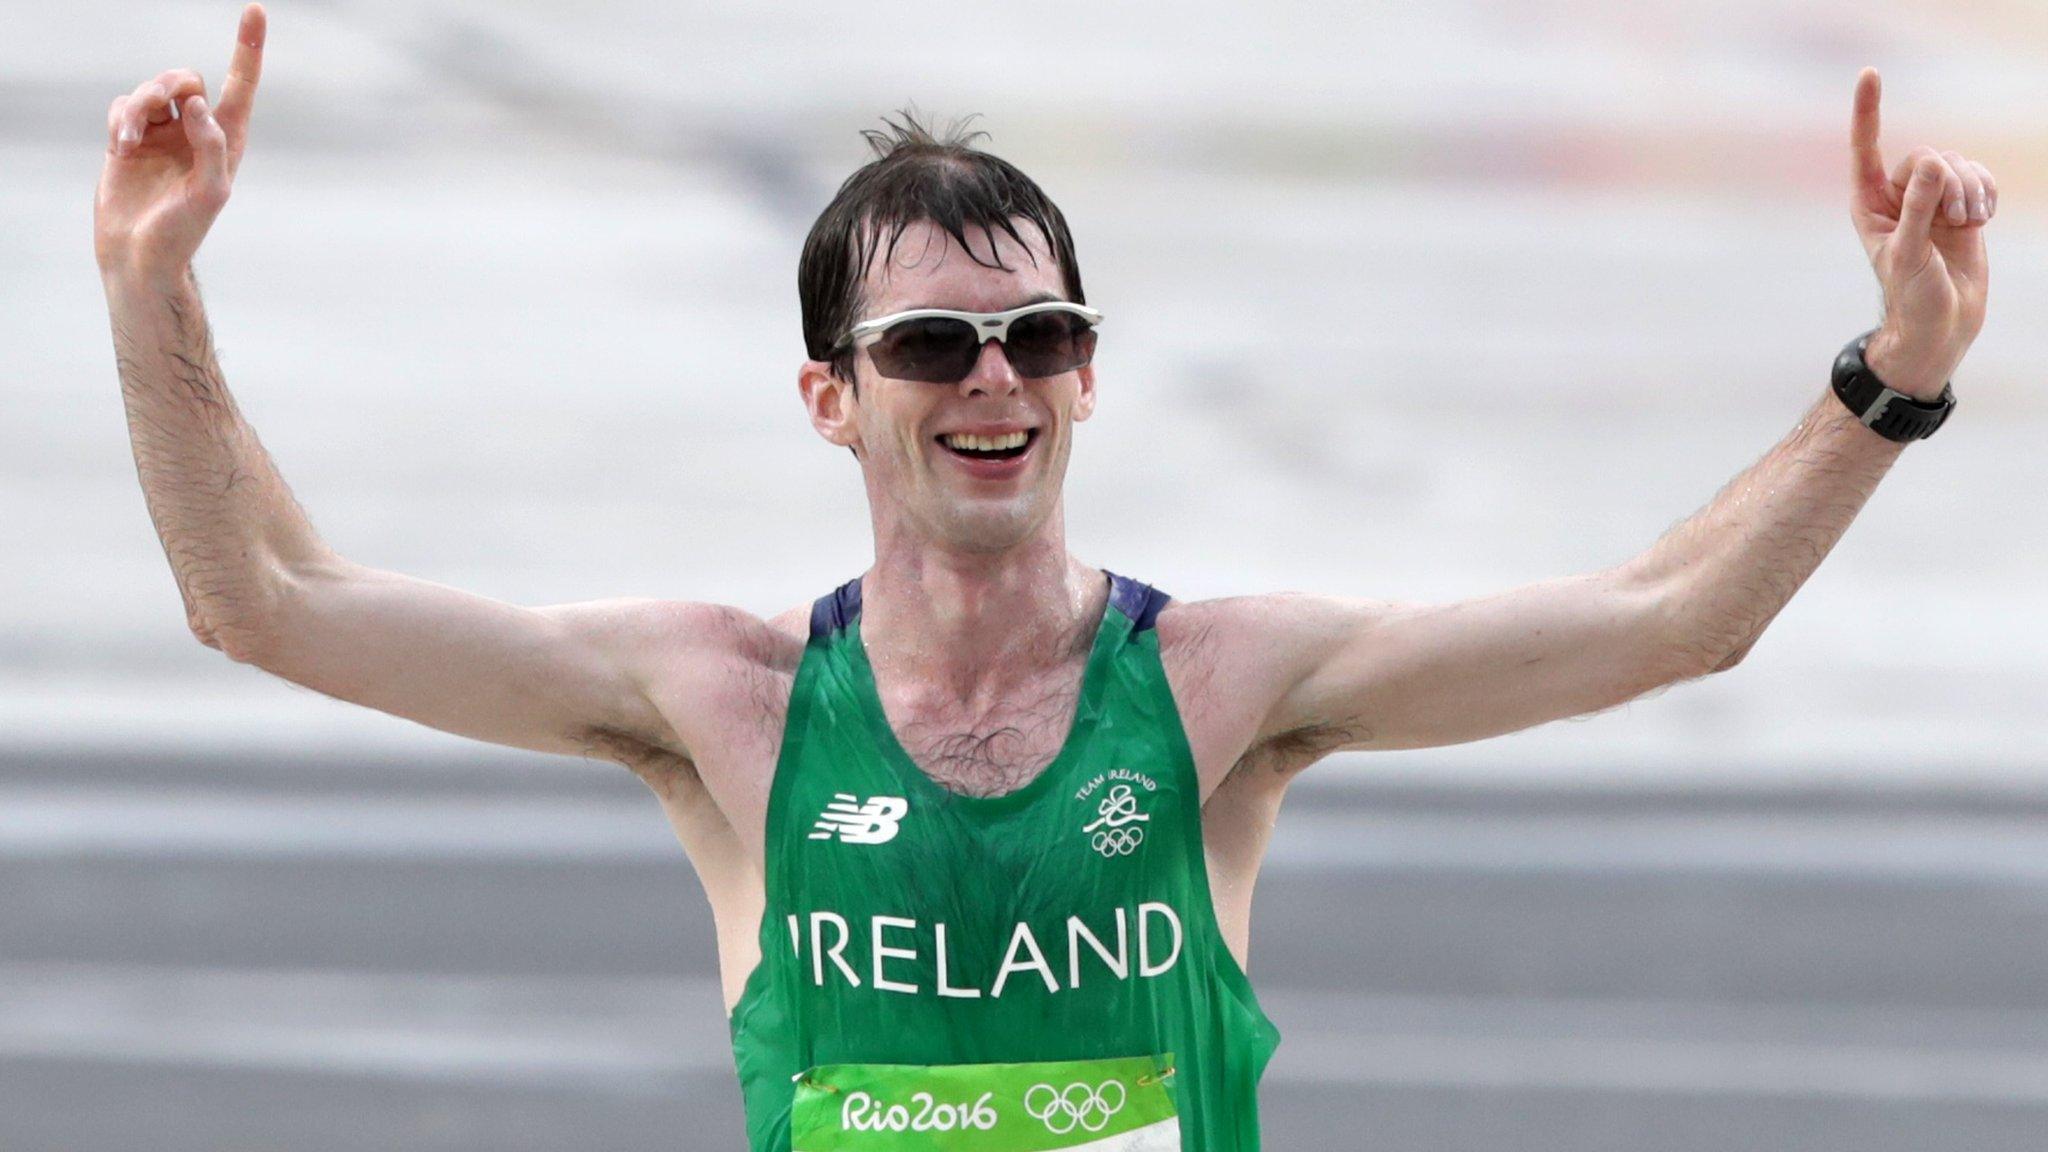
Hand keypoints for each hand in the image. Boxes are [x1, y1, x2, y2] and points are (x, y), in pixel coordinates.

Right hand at [94, 3, 265, 282]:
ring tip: (128, 139)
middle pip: (186, 78)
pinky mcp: (130, 138)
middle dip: (169, 84)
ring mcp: (162, 134)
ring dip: (139, 106)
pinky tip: (119, 146)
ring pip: (152, 90)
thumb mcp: (209, 193)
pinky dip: (120, 118)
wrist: (138, 254)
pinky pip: (124, 105)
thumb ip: (211, 147)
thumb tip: (199, 104)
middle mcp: (196, 132)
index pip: (240, 86)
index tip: (255, 10)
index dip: (247, 48)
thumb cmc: (183, 231)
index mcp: (227, 141)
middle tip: (160, 106)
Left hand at [1848, 67, 1993, 399]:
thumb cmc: (1913, 296)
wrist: (1942, 323)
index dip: (1868, 111)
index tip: (1870, 73)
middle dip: (1948, 183)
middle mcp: (1897, 196)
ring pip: (1958, 164)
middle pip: (1928, 155)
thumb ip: (1919, 208)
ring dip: (1969, 192)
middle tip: (1953, 221)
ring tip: (1965, 227)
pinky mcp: (1960, 205)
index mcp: (1869, 204)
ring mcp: (1931, 199)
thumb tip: (1935, 164)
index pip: (1866, 148)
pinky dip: (1986, 194)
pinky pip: (1980, 176)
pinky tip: (1980, 222)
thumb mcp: (1911, 254)